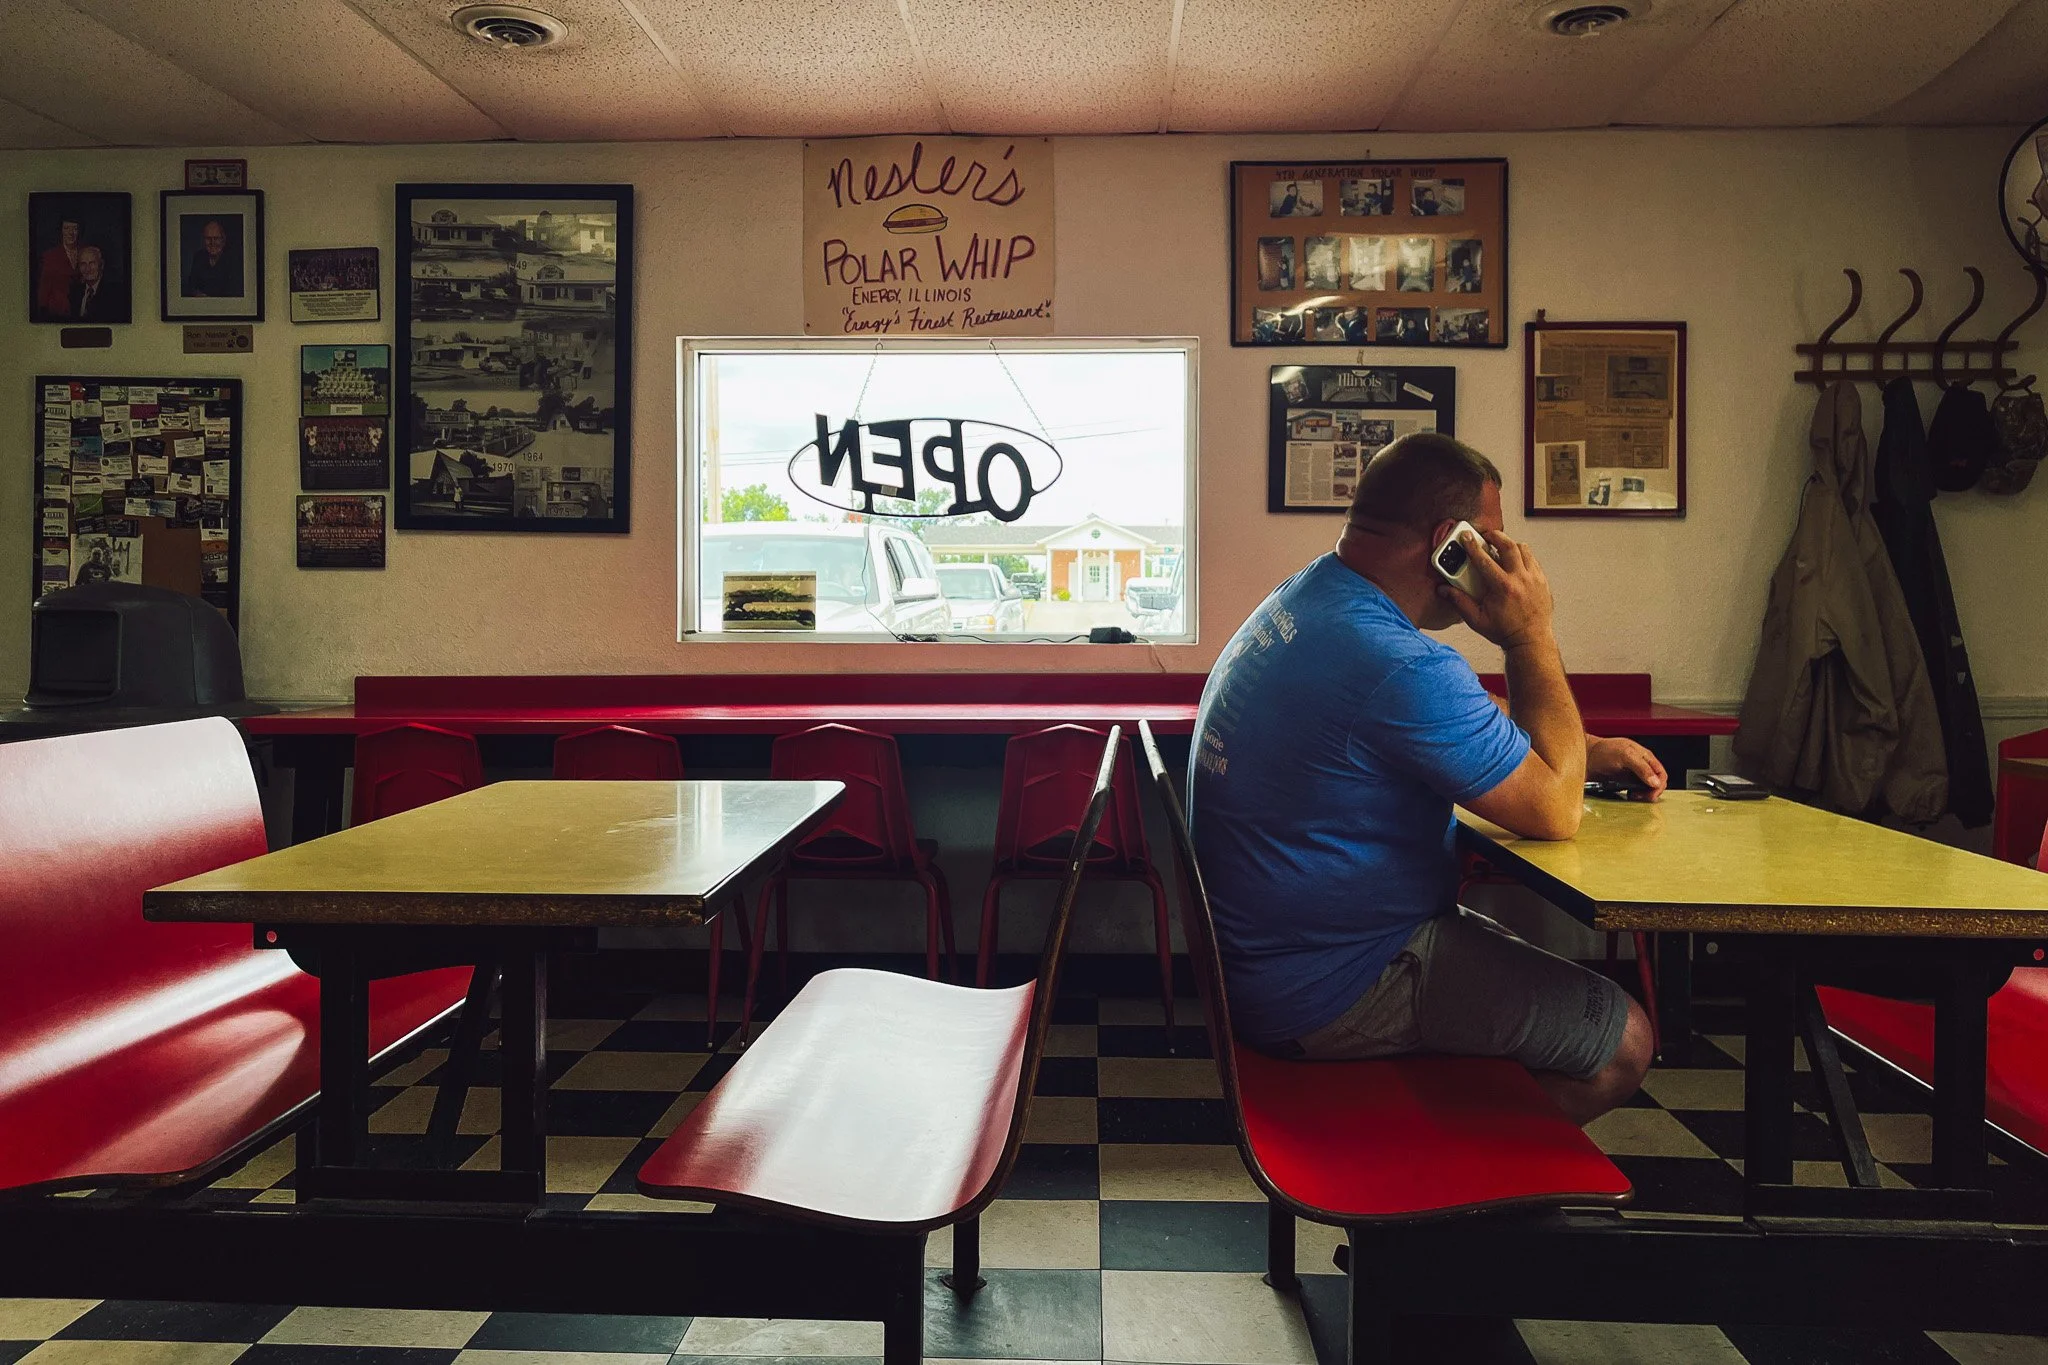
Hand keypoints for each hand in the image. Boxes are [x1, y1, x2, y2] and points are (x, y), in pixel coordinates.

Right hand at [1440, 529, 1554, 650]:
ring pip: (1523, 549)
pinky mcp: (1542, 581)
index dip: (1472, 546)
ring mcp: (1534, 578)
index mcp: (1502, 587)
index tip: (1466, 537)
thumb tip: (1444, 590)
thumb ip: (1459, 602)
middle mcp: (1520, 579)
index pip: (1484, 559)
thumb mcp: (1476, 619)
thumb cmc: (1505, 631)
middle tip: (1486, 535)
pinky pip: (1532, 560)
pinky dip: (1522, 555)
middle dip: (1495, 536)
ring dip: (1511, 544)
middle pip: (1508, 545)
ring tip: (1501, 546)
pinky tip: (1514, 560)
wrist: (1531, 640)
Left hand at [1588, 737, 1667, 797]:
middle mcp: (1640, 766)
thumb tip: (1656, 782)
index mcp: (1645, 757)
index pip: (1661, 774)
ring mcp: (1632, 774)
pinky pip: (1635, 791)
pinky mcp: (1623, 782)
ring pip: (1645, 788)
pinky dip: (1635, 795)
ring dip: (1643, 795)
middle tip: (1639, 797)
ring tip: (1632, 795)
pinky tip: (1628, 795)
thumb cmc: (1603, 750)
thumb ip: (1641, 767)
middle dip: (1651, 792)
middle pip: (1655, 783)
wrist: (1584, 755)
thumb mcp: (1625, 755)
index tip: (1651, 794)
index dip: (1659, 785)